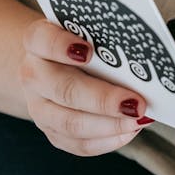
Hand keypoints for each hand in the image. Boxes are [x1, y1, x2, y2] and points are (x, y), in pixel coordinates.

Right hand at [19, 18, 150, 155]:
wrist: (52, 62)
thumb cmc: (78, 41)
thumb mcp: (85, 30)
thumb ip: (103, 36)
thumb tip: (140, 50)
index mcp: (37, 41)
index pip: (41, 40)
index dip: (61, 46)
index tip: (88, 51)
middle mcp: (33, 75)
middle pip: (63, 90)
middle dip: (103, 100)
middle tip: (135, 103)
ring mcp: (39, 107)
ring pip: (70, 123)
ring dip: (109, 125)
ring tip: (137, 119)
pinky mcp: (52, 131)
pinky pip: (78, 143)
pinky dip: (107, 140)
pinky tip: (129, 131)